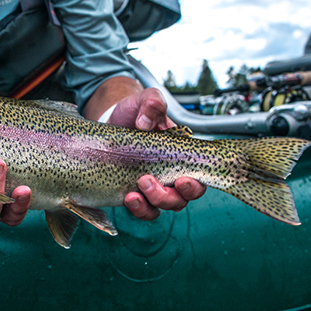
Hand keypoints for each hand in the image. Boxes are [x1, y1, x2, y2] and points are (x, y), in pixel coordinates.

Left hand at [109, 88, 206, 219]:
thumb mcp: (144, 100)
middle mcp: (170, 173)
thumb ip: (152, 103)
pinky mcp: (135, 191)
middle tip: (147, 180)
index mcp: (180, 154)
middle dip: (167, 196)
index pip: (199, 178)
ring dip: (150, 204)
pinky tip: (127, 198)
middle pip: (181, 198)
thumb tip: (146, 122)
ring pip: (162, 207)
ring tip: (132, 193)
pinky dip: (138, 209)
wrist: (111, 119)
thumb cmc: (134, 111)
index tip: (181, 180)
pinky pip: (143, 210)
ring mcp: (153, 185)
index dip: (194, 185)